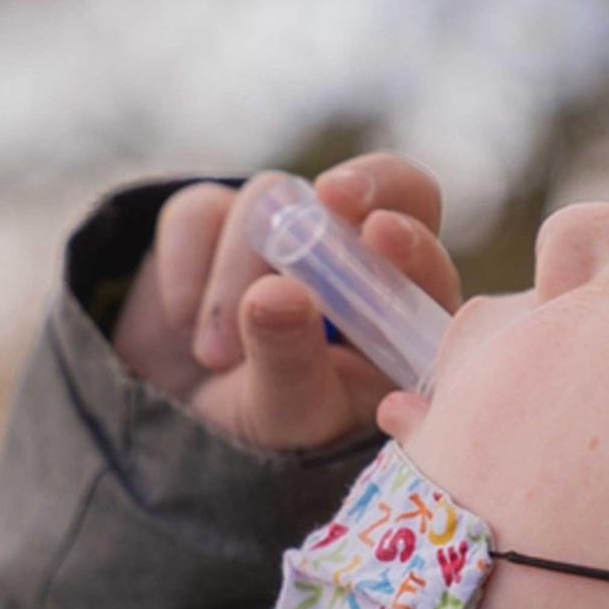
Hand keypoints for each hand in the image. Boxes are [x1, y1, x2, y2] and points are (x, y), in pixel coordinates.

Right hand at [111, 152, 461, 452]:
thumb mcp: (285, 411)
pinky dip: (187, 265)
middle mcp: (358, 256)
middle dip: (363, 187)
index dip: (410, 238)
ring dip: (237, 277)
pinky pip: (203, 212)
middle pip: (393, 185)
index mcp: (400, 312)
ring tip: (216, 358)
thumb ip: (291, 362)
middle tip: (329, 199)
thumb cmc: (267, 423)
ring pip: (276, 202)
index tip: (376, 234)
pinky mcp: (220, 216)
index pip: (427, 257)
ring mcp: (293, 226)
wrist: (183, 417)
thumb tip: (277, 294)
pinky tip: (182, 321)